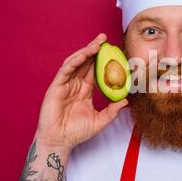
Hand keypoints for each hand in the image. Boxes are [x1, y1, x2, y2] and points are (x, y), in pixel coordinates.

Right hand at [35, 33, 127, 151]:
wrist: (61, 142)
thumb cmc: (77, 132)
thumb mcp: (100, 121)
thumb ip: (112, 111)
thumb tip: (126, 101)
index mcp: (85, 90)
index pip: (94, 70)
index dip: (102, 59)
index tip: (113, 50)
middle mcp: (75, 85)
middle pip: (85, 62)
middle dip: (94, 49)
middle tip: (104, 38)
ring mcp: (65, 85)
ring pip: (75, 63)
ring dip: (85, 52)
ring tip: (96, 43)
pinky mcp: (56, 88)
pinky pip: (65, 71)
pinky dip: (74, 62)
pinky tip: (84, 55)